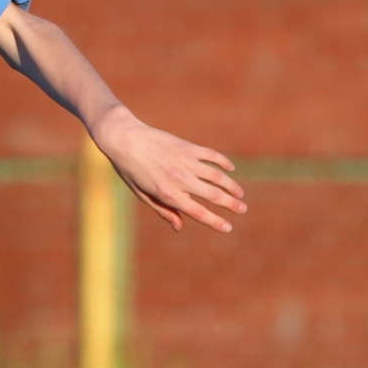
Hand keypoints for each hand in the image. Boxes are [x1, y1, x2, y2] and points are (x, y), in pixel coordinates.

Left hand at [93, 110, 247, 232]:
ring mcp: (185, 162)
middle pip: (213, 195)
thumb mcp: (142, 195)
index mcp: (168, 194)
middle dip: (231, 204)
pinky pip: (211, 155)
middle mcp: (180, 179)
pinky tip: (230, 168)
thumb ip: (163, 211)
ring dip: (231, 186)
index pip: (198, 212)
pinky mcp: (187, 147)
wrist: (124, 139)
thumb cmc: (130, 170)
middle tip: (243, 210)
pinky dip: (223, 162)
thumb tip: (179, 227)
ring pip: (216, 176)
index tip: (228, 227)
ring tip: (240, 194)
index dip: (215, 221)